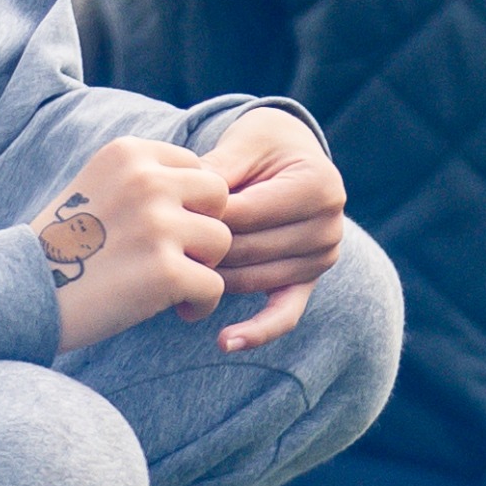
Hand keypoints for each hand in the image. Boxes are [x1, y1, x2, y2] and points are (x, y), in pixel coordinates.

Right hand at [33, 160, 231, 354]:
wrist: (18, 294)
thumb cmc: (63, 249)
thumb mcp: (98, 188)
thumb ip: (147, 179)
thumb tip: (212, 187)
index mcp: (129, 153)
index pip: (198, 167)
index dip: (190, 203)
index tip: (163, 230)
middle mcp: (146, 181)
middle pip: (218, 197)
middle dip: (204, 228)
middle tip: (177, 255)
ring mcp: (157, 224)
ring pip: (221, 242)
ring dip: (203, 267)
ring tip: (171, 283)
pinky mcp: (166, 271)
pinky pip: (214, 286)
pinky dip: (199, 303)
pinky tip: (177, 309)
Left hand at [171, 104, 348, 349]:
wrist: (292, 157)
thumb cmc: (262, 147)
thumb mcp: (243, 144)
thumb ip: (217, 170)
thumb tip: (179, 200)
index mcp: (319, 186)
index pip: (247, 214)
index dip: (201, 217)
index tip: (160, 219)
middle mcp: (329, 225)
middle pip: (248, 249)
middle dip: (202, 250)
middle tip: (156, 252)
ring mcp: (323, 257)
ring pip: (253, 279)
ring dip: (211, 280)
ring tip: (170, 278)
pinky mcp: (309, 281)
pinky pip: (285, 314)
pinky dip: (257, 331)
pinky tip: (226, 341)